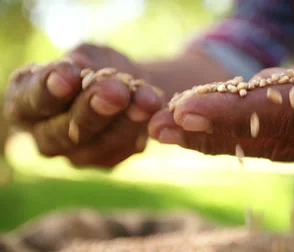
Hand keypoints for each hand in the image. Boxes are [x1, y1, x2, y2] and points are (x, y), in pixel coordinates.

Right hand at [4, 43, 164, 167]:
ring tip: (146, 101)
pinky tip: (155, 111)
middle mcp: (44, 135)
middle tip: (116, 93)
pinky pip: (122, 151)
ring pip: (97, 145)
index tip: (70, 75)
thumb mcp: (88, 54)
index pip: (30, 99)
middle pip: (63, 130)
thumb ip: (85, 64)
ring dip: (124, 123)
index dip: (49, 88)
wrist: (126, 84)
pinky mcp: (106, 161)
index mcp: (25, 102)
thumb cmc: (95, 64)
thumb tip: (89, 73)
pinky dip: (141, 129)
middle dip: (92, 109)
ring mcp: (75, 154)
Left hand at [147, 0, 293, 167]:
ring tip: (172, 130)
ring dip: (225, 139)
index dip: (245, 114)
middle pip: (288, 139)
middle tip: (163, 124)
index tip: (190, 110)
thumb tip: (272, 94)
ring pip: (284, 148)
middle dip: (220, 131)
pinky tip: (209, 133)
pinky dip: (249, 138)